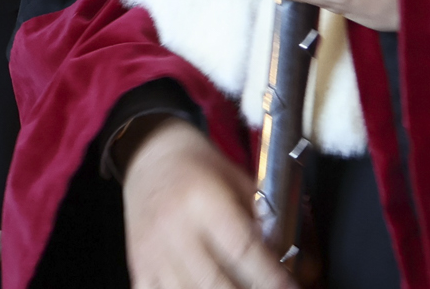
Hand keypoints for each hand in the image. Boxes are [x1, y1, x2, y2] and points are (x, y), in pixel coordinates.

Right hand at [122, 119, 288, 288]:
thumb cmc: (194, 164)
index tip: (289, 286)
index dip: (269, 275)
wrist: (148, 154)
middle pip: (215, 281)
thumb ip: (259, 215)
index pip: (242, 248)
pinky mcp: (139, 265)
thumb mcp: (235, 178)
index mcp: (202, 199)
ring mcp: (153, 251)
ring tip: (241, 288)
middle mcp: (174, 227)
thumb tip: (285, 252)